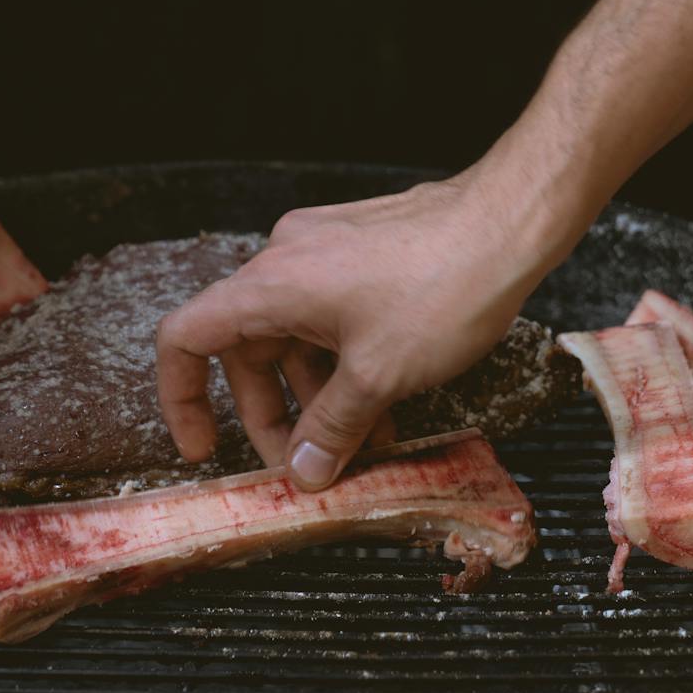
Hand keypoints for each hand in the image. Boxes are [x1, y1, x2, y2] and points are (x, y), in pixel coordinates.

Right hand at [156, 169, 573, 490]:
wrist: (511, 221)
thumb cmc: (445, 285)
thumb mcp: (379, 376)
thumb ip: (331, 429)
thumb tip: (303, 471)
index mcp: (271, 285)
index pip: (185, 338)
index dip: (182, 399)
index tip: (204, 446)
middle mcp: (287, 260)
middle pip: (247, 348)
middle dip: (273, 414)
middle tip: (305, 465)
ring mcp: (326, 251)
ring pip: (296, 336)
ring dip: (319, 394)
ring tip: (363, 445)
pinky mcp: (362, 251)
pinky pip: (332, 317)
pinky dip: (345, 363)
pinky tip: (386, 405)